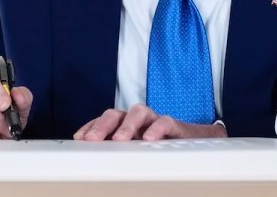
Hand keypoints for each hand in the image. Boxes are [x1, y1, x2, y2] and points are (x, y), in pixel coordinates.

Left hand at [73, 104, 226, 140]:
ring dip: (127, 124)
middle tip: (93, 139)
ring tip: (120, 139)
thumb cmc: (161, 147)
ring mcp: (155, 120)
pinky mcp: (174, 126)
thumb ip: (120, 153)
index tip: (80, 138)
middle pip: (117, 113)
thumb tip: (94, 165)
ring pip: (139, 112)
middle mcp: (138, 120)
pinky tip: (149, 138)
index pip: (105, 121)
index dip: (91, 126)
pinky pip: (166, 121)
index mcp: (125, 125)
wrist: (196, 143)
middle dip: (103, 125)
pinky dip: (157, 128)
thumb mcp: (137, 151)